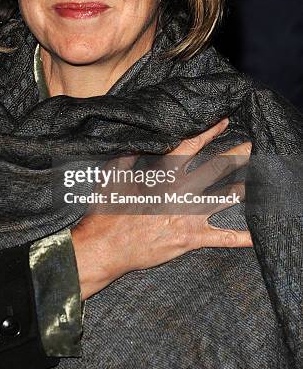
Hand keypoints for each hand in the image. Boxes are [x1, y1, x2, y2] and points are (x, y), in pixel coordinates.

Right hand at [71, 118, 251, 299]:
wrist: (108, 246)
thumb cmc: (108, 210)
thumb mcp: (113, 175)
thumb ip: (129, 155)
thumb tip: (138, 140)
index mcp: (163, 175)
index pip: (191, 146)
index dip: (209, 132)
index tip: (224, 122)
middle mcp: (181, 192)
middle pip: (215, 168)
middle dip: (236, 156)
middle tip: (251, 148)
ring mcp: (189, 216)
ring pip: (224, 198)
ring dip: (243, 188)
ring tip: (260, 180)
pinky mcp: (191, 238)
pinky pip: (221, 238)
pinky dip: (240, 238)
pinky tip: (256, 236)